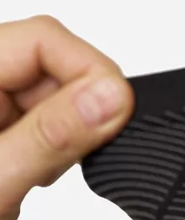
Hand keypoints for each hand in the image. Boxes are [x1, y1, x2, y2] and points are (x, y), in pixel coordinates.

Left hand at [0, 14, 134, 219]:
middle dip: (78, 111)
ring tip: (35, 178)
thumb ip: (51, 138)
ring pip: (55, 98)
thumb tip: (110, 97)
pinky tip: (31, 179)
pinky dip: (52, 155)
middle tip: (65, 159)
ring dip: (64, 138)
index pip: (44, 39)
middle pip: (52, 65)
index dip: (89, 70)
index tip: (118, 112)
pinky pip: (43, 126)